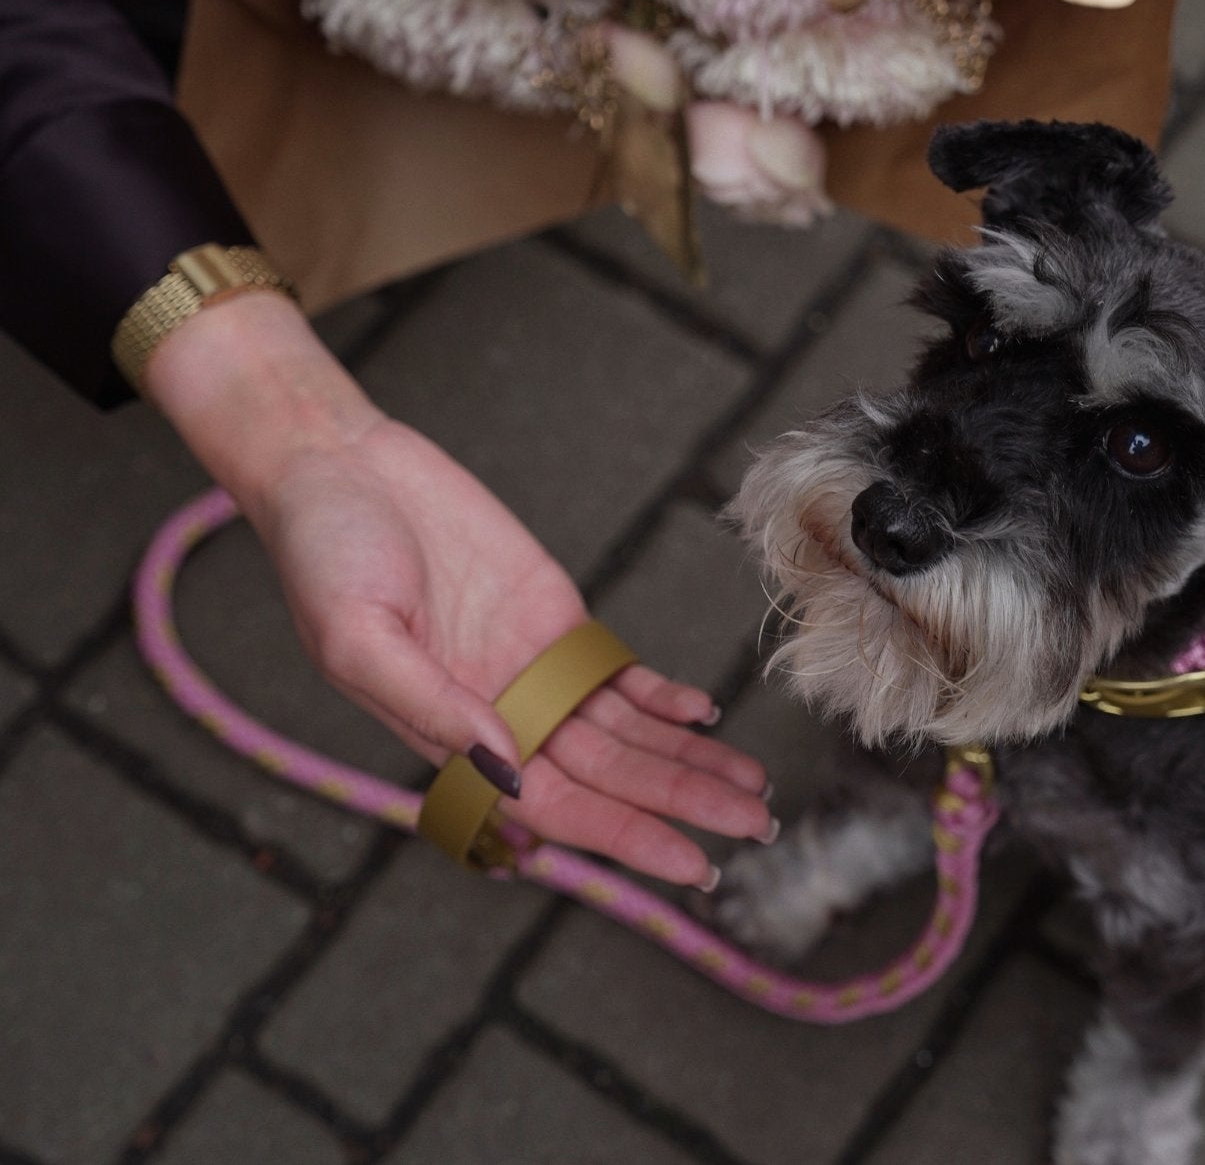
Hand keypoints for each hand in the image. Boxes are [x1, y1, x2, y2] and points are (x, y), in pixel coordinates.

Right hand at [146, 291, 771, 885]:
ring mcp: (532, 666)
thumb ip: (431, 707)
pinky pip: (616, 670)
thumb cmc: (324, 552)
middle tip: (755, 826)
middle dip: (682, 804)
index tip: (690, 865)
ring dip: (689, 760)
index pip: (555, 807)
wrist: (341, 464)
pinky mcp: (551, 615)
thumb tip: (508, 770)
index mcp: (449, 737)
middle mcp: (501, 714)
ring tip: (753, 788)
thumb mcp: (356, 636)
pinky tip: (706, 715)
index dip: (624, 838)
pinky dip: (663, 696)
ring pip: (626, 731)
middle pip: (609, 777)